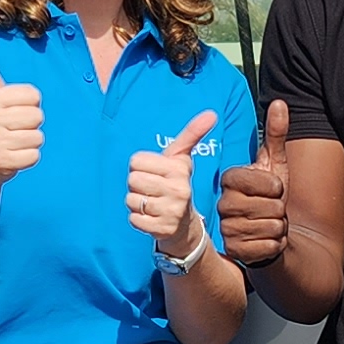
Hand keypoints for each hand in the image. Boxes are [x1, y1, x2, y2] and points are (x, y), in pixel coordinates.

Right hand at [0, 38, 42, 182]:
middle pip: (38, 116)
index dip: (28, 104)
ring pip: (38, 137)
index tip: (11, 110)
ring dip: (29, 141)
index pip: (34, 95)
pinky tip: (13, 155)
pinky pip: (34, 155)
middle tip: (11, 128)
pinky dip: (27, 157)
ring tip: (12, 141)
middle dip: (30, 124)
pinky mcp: (1, 162)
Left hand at [129, 110, 215, 258]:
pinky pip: (133, 219)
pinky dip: (138, 219)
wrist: (185, 224)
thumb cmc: (177, 184)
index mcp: (180, 169)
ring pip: (131, 200)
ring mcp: (171, 212)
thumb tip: (212, 113)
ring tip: (152, 203)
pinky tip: (151, 217)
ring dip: (136, 203)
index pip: (136, 160)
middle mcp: (179, 190)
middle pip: (132, 180)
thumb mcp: (182, 159)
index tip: (154, 173)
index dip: (140, 166)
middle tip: (152, 189)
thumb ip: (192, 134)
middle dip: (137, 185)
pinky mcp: (162, 230)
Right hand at [217, 98, 291, 265]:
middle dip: (280, 210)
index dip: (278, 188)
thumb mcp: (275, 164)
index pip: (269, 184)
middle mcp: (224, 203)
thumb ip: (276, 134)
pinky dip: (275, 244)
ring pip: (271, 227)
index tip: (272, 190)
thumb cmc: (269, 196)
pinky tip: (265, 240)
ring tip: (267, 224)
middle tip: (270, 209)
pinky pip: (268, 246)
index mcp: (230, 180)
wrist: (264, 231)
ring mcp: (227, 228)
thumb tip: (279, 103)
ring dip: (278, 228)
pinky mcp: (234, 250)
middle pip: (272, 207)